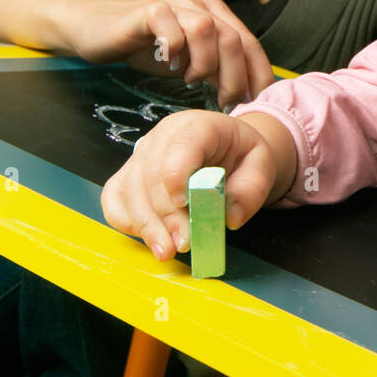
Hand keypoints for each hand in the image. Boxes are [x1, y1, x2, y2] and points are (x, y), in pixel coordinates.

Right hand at [68, 0, 274, 109]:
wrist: (96, 27)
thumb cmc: (146, 47)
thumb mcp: (188, 60)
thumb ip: (215, 68)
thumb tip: (244, 95)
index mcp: (216, 13)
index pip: (250, 43)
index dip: (259, 74)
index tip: (256, 103)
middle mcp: (199, 2)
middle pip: (234, 39)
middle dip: (235, 78)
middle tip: (225, 103)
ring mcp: (175, 2)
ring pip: (208, 30)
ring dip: (205, 63)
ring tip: (191, 81)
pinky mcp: (149, 9)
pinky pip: (172, 28)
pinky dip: (174, 50)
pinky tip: (168, 64)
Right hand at [100, 109, 276, 260]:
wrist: (229, 149)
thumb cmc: (241, 156)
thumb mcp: (261, 166)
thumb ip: (250, 190)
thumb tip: (230, 217)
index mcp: (198, 126)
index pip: (181, 144)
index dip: (176, 174)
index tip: (183, 203)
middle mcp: (163, 136)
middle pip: (151, 173)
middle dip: (165, 214)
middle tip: (182, 243)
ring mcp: (142, 154)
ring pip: (129, 188)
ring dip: (145, 224)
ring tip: (165, 250)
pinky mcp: (129, 174)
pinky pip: (114, 197)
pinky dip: (126, 220)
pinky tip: (148, 237)